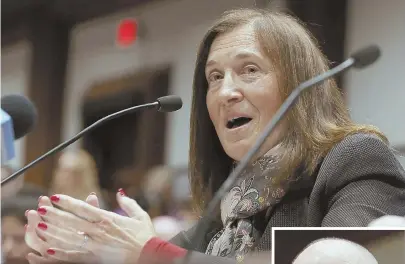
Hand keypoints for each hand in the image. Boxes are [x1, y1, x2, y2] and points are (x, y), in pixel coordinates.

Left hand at [25, 190, 155, 262]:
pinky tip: (47, 250)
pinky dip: (59, 253)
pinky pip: (73, 256)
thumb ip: (128, 203)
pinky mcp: (94, 259)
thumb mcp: (140, 216)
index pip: (83, 208)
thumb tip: (119, 192)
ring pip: (69, 238)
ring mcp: (96, 246)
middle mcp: (99, 231)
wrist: (151, 256)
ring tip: (38, 226)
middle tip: (40, 209)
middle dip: (54, 215)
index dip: (68, 202)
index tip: (55, 196)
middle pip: (72, 221)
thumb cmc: (147, 237)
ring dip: (53, 231)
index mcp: (108, 218)